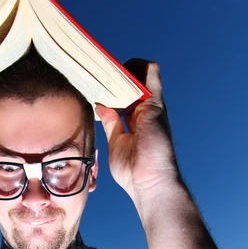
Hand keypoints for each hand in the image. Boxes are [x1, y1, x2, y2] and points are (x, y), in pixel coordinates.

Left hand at [95, 60, 182, 209]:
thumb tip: (101, 106)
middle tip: (95, 70)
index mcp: (135, 121)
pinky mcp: (155, 104)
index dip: (110, 88)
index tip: (93, 83)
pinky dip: (138, 66)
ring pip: (141, 74)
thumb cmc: (133, 172)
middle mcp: (145, 111)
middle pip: (131, 83)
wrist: (149, 183)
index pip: (124, 96)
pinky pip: (150, 74)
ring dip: (124, 68)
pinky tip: (119, 66)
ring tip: (104, 65)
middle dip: (115, 75)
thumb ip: (111, 124)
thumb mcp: (116, 143)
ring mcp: (151, 107)